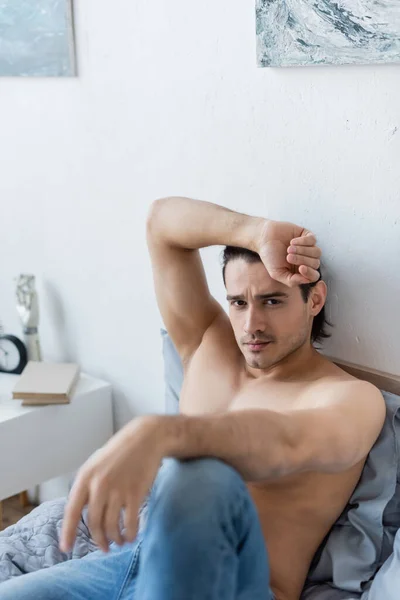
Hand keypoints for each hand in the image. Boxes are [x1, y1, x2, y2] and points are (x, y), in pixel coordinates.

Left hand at [59, 416, 163, 552]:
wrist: (146, 438)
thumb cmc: (119, 451)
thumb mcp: (96, 463)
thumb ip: (87, 485)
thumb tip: (79, 511)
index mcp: (86, 477)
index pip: (71, 510)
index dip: (68, 532)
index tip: (66, 548)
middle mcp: (99, 485)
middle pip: (93, 522)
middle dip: (98, 540)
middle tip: (104, 548)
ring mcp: (118, 490)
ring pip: (111, 526)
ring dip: (114, 539)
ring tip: (119, 542)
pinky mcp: (135, 493)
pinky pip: (130, 522)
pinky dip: (130, 534)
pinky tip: (131, 536)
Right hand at [255, 220, 320, 285]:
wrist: (263, 239)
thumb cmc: (270, 257)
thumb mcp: (277, 273)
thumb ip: (291, 280)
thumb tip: (306, 280)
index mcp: (301, 271)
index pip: (314, 276)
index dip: (310, 273)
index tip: (301, 268)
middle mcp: (307, 260)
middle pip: (315, 263)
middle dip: (302, 260)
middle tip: (288, 257)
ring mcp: (308, 248)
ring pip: (317, 252)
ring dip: (302, 251)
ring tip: (289, 249)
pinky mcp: (307, 236)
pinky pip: (313, 240)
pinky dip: (303, 241)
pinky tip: (292, 241)